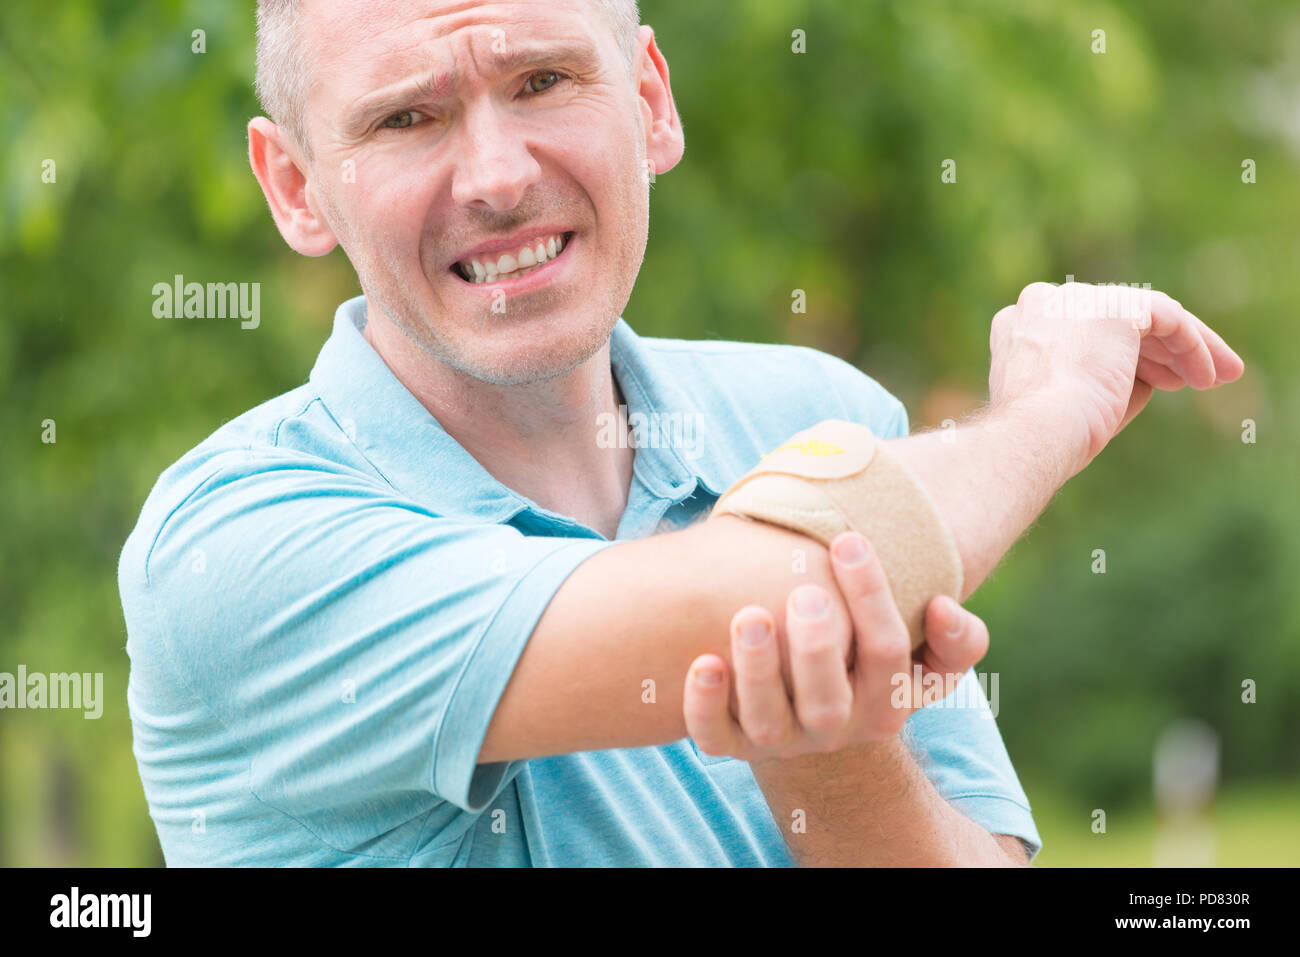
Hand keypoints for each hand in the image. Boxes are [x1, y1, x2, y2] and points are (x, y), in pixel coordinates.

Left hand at [681, 531, 988, 760]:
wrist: (814, 697)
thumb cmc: (870, 653)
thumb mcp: (927, 653)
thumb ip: (957, 639)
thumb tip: (940, 607)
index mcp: (887, 704)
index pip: (888, 653)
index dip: (871, 596)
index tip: (847, 540)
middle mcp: (835, 729)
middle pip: (829, 703)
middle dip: (817, 648)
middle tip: (805, 593)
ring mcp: (782, 739)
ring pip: (769, 723)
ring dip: (757, 672)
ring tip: (749, 616)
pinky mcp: (733, 742)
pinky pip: (715, 737)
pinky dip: (703, 705)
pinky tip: (704, 661)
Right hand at [987, 282, 1244, 473]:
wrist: (1036, 434)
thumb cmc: (1049, 438)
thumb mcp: (1072, 405)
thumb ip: (1103, 380)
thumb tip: (1148, 378)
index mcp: (1020, 326)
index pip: (1084, 332)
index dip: (1127, 357)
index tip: (1159, 384)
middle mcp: (1044, 303)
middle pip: (1119, 322)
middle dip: (1163, 351)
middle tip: (1197, 380)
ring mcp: (1076, 300)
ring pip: (1147, 315)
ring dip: (1187, 348)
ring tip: (1217, 379)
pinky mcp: (1111, 306)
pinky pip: (1166, 317)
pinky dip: (1192, 345)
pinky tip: (1206, 376)